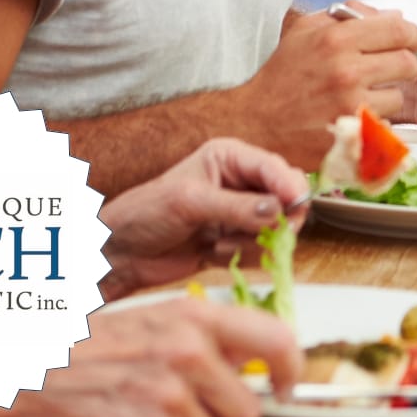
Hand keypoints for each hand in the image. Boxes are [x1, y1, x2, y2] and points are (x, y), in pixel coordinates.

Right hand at [0, 299, 300, 416]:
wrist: (25, 373)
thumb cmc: (88, 347)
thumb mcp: (155, 318)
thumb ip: (208, 336)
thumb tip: (259, 363)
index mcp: (195, 317)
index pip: (277, 339)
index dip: (290, 370)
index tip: (284, 387)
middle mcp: (188, 353)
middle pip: (247, 413)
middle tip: (185, 410)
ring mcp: (168, 397)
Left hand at [99, 138, 309, 299]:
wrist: (121, 253)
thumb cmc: (146, 214)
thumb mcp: (190, 203)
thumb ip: (237, 207)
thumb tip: (279, 211)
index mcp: (230, 159)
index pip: (274, 168)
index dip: (289, 187)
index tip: (296, 207)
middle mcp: (241, 183)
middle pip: (286, 199)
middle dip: (275, 221)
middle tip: (259, 235)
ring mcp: (241, 214)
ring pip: (277, 230)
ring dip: (251, 244)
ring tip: (217, 245)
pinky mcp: (237, 241)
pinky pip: (260, 252)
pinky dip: (240, 258)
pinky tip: (212, 254)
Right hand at [240, 4, 416, 166]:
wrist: (253, 120)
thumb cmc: (280, 75)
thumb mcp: (305, 32)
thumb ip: (349, 18)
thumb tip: (395, 15)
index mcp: (336, 39)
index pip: (399, 29)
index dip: (412, 34)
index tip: (411, 40)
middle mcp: (346, 71)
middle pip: (408, 63)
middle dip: (403, 65)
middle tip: (390, 69)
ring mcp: (349, 106)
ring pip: (399, 97)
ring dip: (387, 96)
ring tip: (363, 96)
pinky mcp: (350, 135)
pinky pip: (385, 125)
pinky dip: (375, 121)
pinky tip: (355, 116)